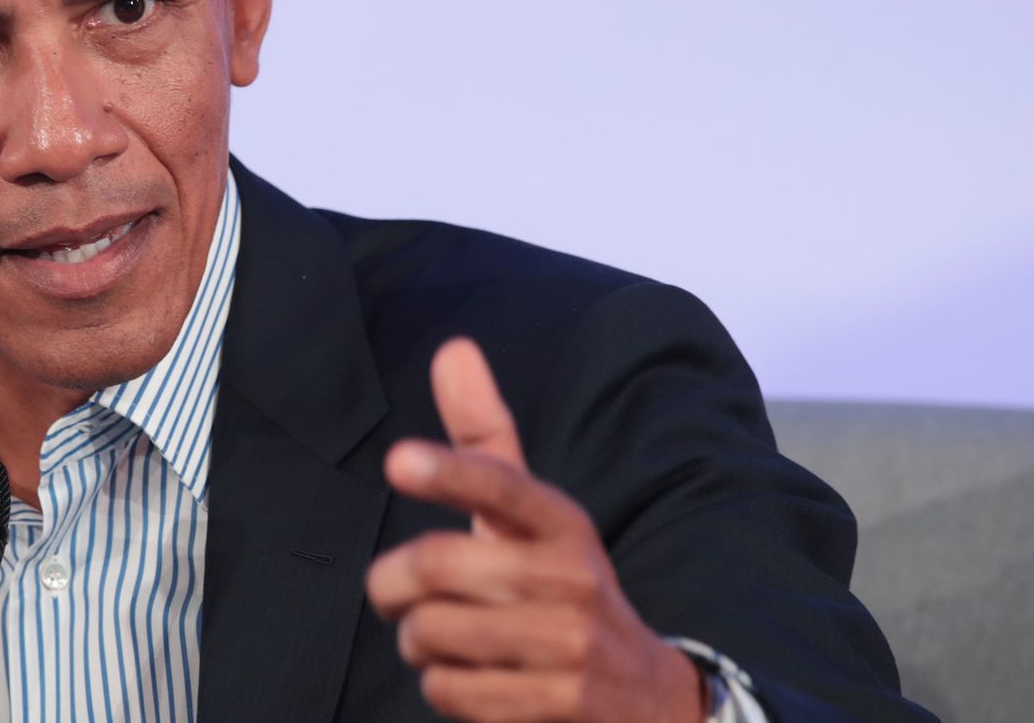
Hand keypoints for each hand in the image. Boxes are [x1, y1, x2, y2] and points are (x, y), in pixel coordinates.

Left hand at [366, 337, 706, 722]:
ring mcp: (569, 646)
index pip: (502, 485)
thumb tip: (453, 347)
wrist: (645, 697)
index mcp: (562, 522)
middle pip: (437, 566)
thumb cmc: (560, 586)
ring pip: (432, 632)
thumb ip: (484, 438)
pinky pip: (450, 691)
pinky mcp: (556, 706)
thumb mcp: (533, 515)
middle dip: (389, 583)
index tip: (397, 460)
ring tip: (438, 639)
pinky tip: (468, 679)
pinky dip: (440, 686)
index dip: (449, 472)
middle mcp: (573, 578)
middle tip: (390, 592)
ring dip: (414, 640)